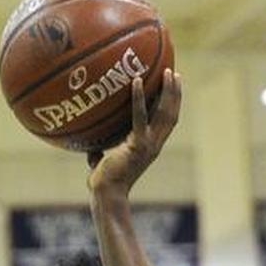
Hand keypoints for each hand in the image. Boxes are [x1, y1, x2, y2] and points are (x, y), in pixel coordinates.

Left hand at [86, 69, 181, 194]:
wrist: (106, 194)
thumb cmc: (104, 182)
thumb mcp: (103, 163)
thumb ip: (100, 153)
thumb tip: (90, 149)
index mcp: (150, 147)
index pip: (167, 122)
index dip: (173, 105)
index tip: (173, 87)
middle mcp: (154, 144)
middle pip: (171, 114)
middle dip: (175, 93)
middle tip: (174, 72)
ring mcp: (148, 144)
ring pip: (164, 113)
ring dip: (167, 91)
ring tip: (166, 72)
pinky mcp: (137, 144)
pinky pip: (140, 117)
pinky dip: (139, 98)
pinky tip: (136, 81)